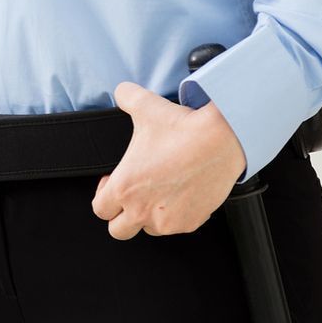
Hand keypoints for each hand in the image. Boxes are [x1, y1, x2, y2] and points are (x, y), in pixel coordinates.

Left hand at [91, 84, 246, 239]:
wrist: (222, 140)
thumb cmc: (182, 128)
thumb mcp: (144, 105)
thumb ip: (125, 96)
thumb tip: (121, 91)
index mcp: (124, 188)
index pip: (99, 210)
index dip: (102, 195)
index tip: (112, 182)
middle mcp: (143, 210)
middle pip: (118, 230)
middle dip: (120, 215)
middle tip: (130, 194)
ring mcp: (168, 220)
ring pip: (148, 229)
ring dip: (148, 216)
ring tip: (156, 192)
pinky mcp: (191, 222)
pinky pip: (175, 226)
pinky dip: (174, 215)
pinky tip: (178, 193)